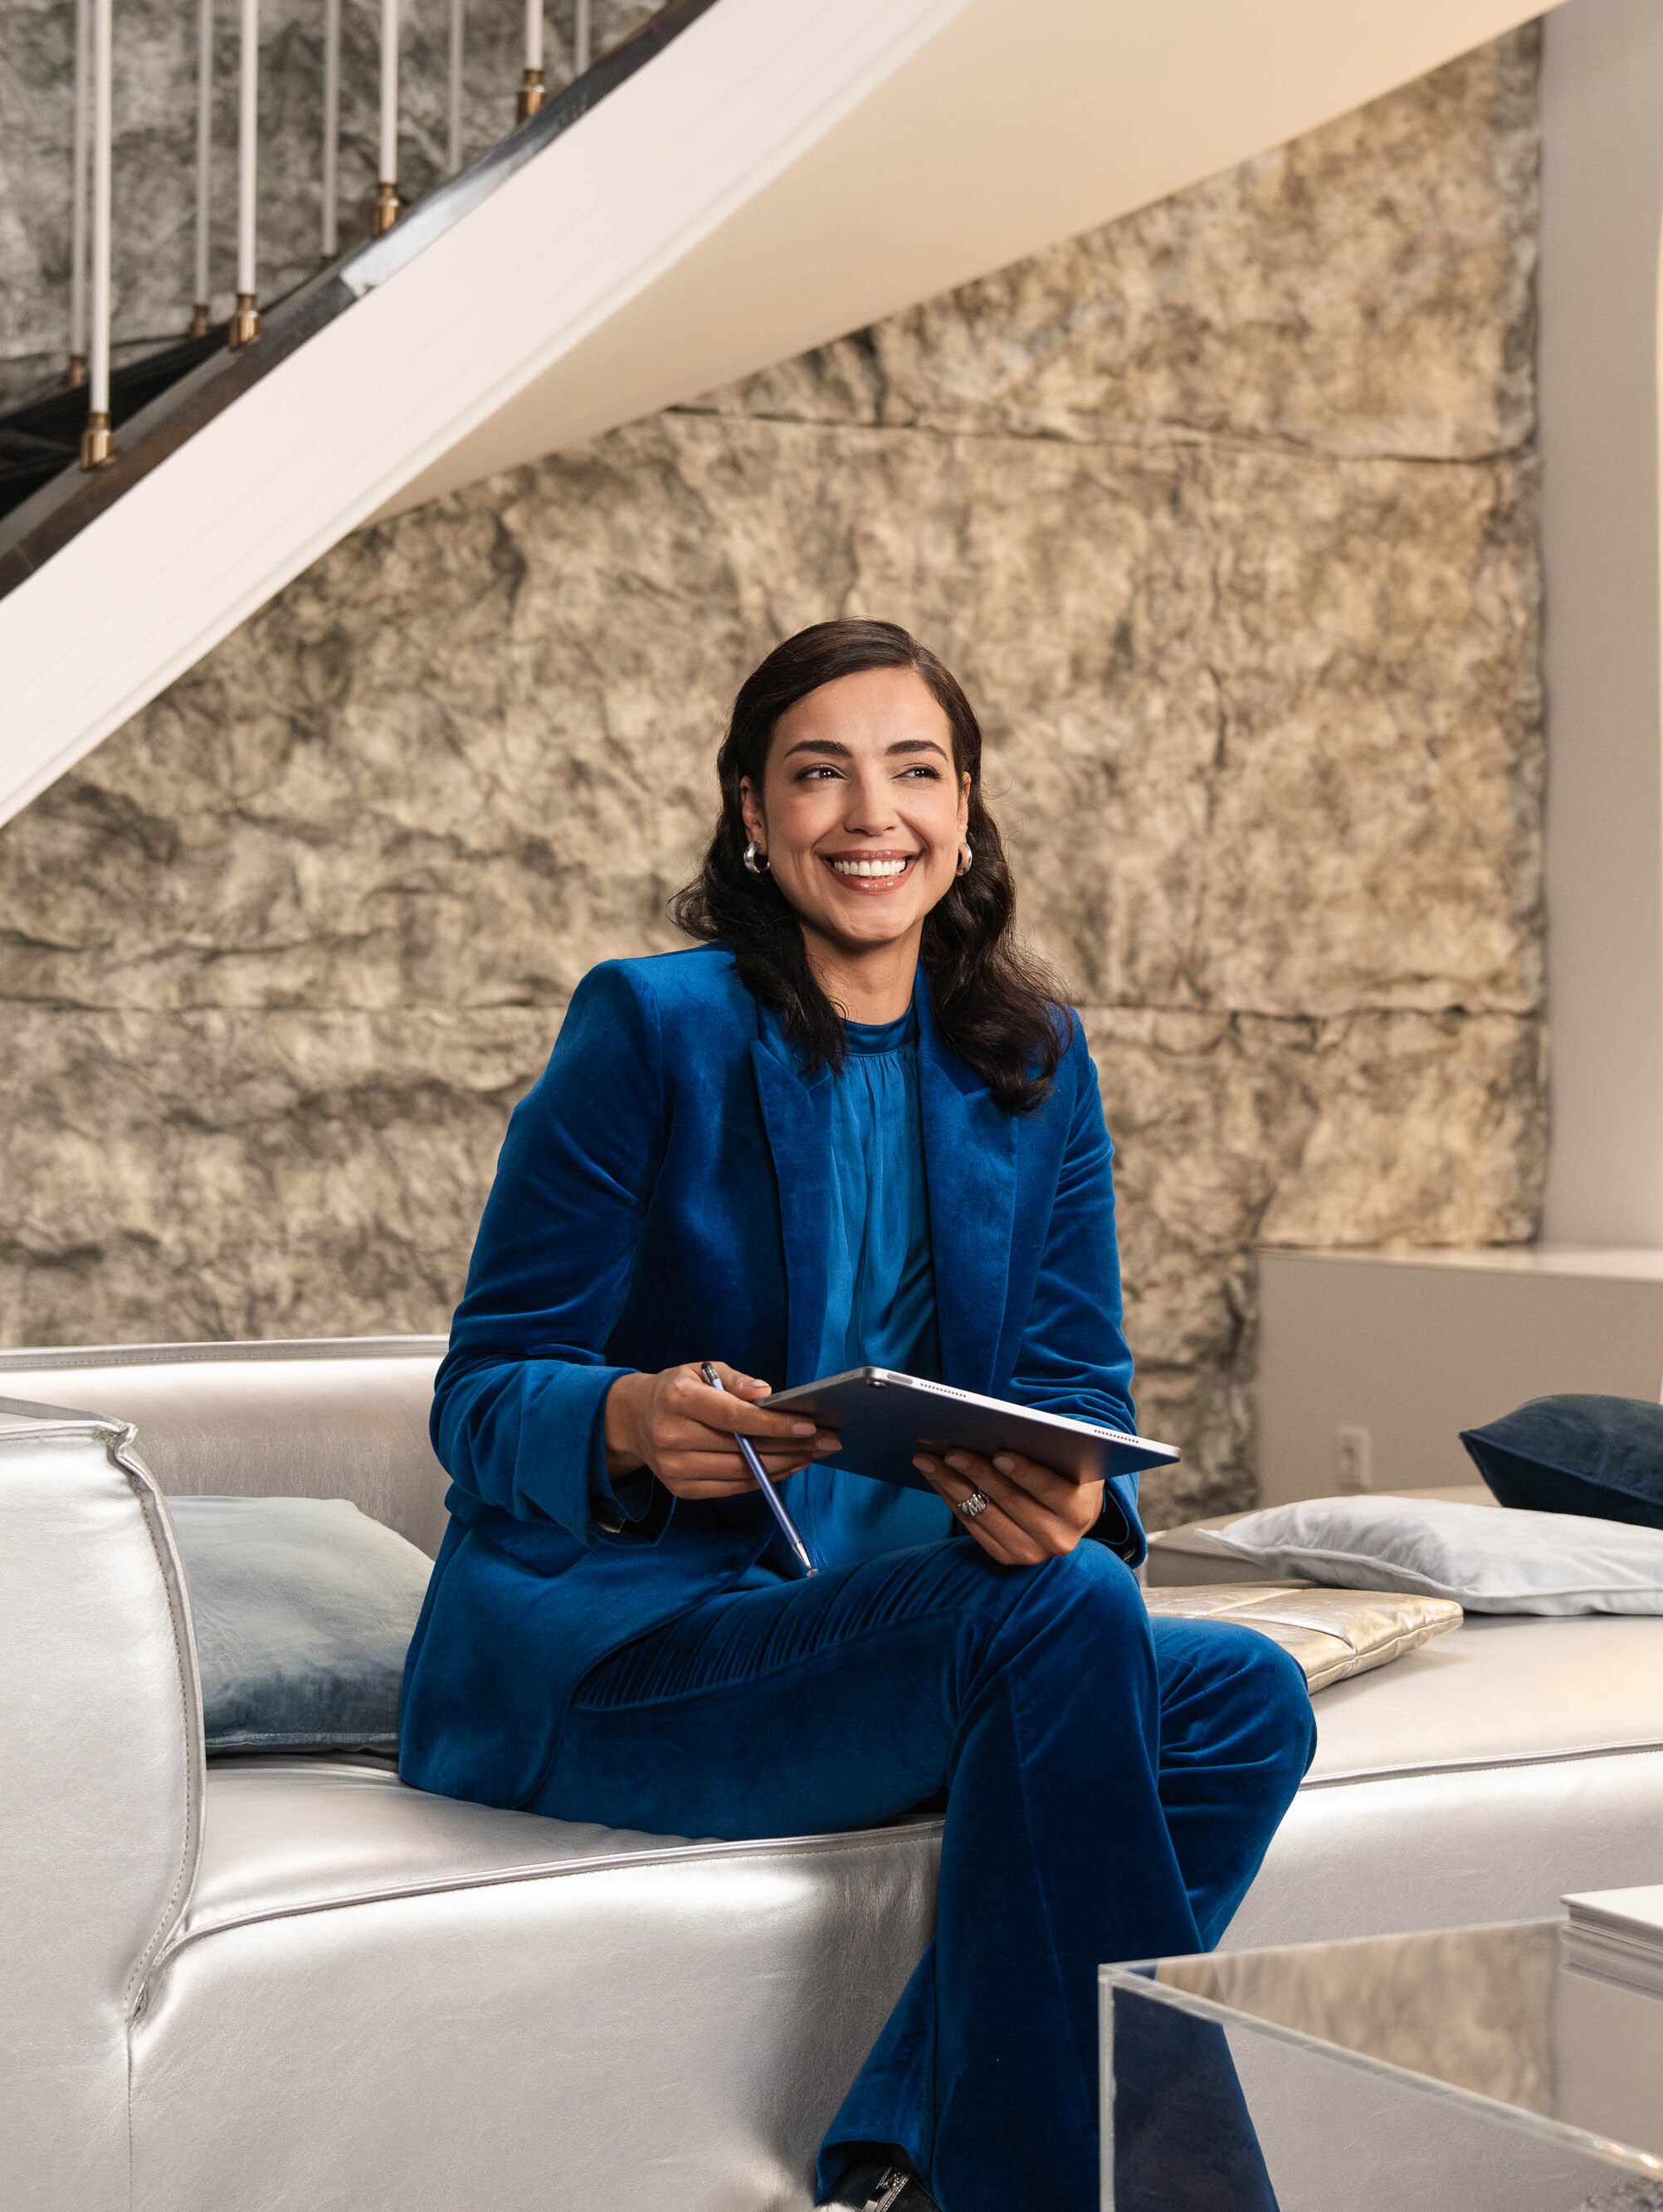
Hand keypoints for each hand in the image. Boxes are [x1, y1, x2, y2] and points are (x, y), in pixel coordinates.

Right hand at [604, 1362, 840, 1500]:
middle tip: (828, 1442)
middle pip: (742, 1449)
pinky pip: (732, 1488)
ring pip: (741, 1473)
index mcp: (677, 1399)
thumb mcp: (701, 1370)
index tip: (809, 1425)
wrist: (633, 1420)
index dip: (773, 1424)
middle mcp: (671, 1436)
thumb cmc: (677, 1390)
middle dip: (791, 1446)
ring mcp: (674, 1468)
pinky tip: (787, 1467)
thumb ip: (735, 1380)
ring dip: (783, 1465)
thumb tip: (766, 1394)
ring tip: (813, 1454)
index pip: (732, 1417)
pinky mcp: (682, 1490)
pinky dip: (763, 1479)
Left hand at [913, 1445, 1103, 1564]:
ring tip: (927, 1460)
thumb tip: (999, 1427)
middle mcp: (1058, 1538)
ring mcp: (1031, 1553)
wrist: (1068, 1513)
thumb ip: (1045, 1446)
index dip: (1024, 1472)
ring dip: (951, 1485)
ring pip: (984, 1514)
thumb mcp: (1066, 1458)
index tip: (999, 1454)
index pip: (1050, 1489)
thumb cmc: (1064, 1472)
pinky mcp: (1006, 1557)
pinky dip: (951, 1499)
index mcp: (1080, 1510)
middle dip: (976, 1473)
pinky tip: (935, 1478)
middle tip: (948, 1451)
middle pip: (1010, 1502)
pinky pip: (972, 1526)